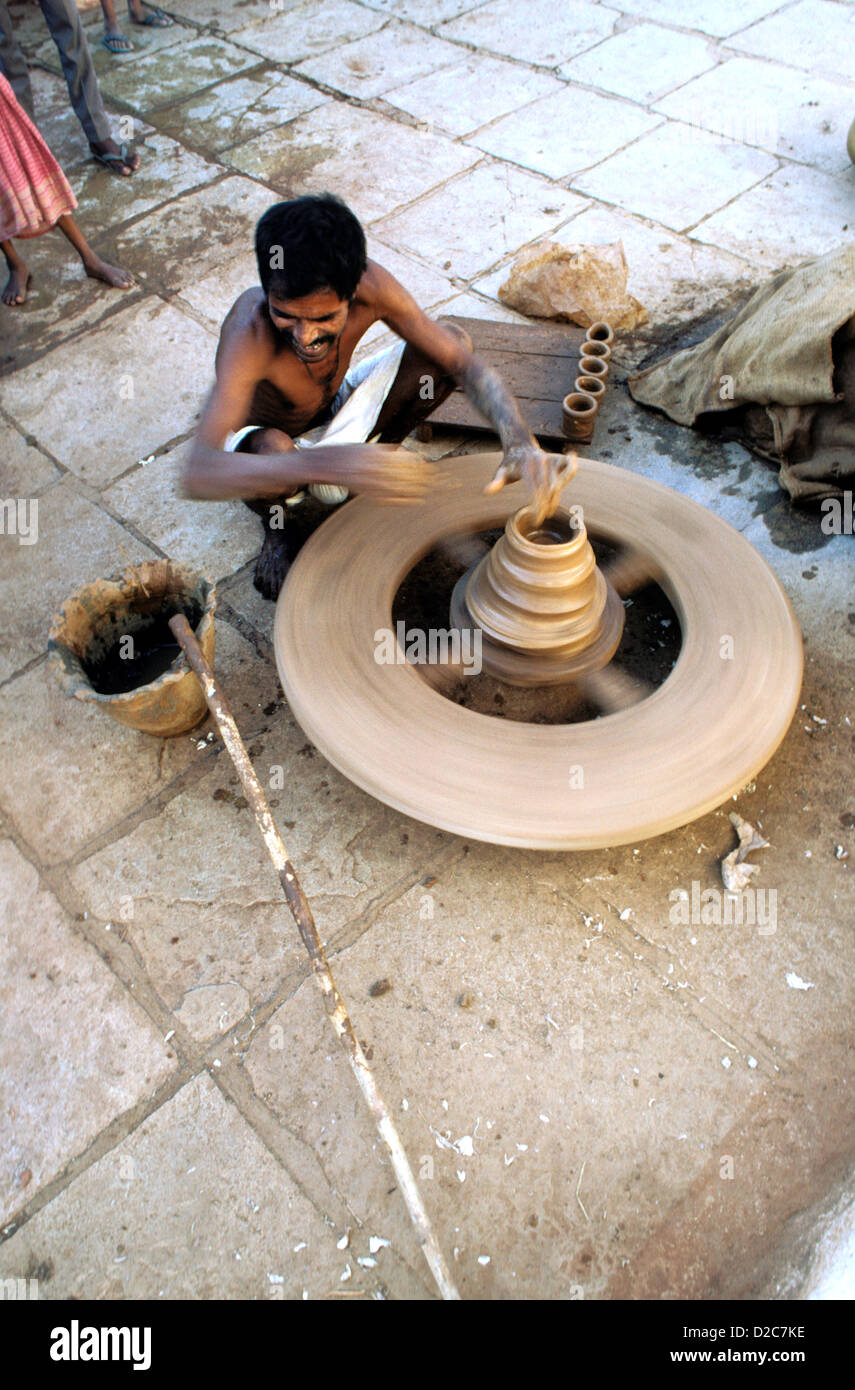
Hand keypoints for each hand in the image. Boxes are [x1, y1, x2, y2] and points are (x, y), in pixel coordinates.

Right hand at [310, 443, 438, 504]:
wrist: (326, 462)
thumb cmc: (350, 454)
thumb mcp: (370, 447)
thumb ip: (388, 452)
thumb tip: (409, 455)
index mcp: (377, 453)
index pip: (406, 460)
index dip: (421, 466)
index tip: (431, 469)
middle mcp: (374, 466)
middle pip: (405, 475)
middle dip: (422, 479)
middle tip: (436, 483)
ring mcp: (369, 480)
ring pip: (398, 488)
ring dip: (415, 491)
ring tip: (428, 493)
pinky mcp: (364, 491)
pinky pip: (387, 498)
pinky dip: (402, 500)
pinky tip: (413, 501)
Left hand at [484, 442, 577, 523]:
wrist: (520, 445)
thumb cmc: (510, 463)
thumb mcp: (501, 472)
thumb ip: (496, 482)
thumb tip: (486, 491)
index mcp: (526, 466)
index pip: (534, 490)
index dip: (537, 506)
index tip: (535, 518)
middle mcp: (540, 462)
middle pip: (547, 489)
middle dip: (545, 506)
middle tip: (540, 519)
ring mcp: (550, 460)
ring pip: (558, 482)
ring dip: (555, 498)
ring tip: (550, 511)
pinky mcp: (557, 459)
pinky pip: (568, 466)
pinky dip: (572, 471)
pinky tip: (569, 479)